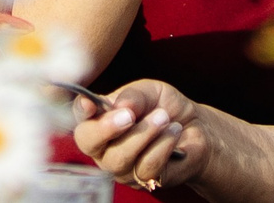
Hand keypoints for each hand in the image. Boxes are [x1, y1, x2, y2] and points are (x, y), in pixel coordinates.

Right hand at [69, 80, 209, 191]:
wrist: (195, 127)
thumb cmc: (164, 107)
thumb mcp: (150, 91)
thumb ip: (134, 95)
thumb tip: (121, 106)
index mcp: (99, 119)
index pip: (79, 117)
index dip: (79, 111)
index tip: (89, 103)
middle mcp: (103, 146)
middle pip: (89, 143)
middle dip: (106, 128)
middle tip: (129, 115)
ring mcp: (120, 167)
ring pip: (119, 158)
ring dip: (144, 134)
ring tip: (163, 117)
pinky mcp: (143, 181)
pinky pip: (146, 167)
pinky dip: (162, 145)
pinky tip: (174, 131)